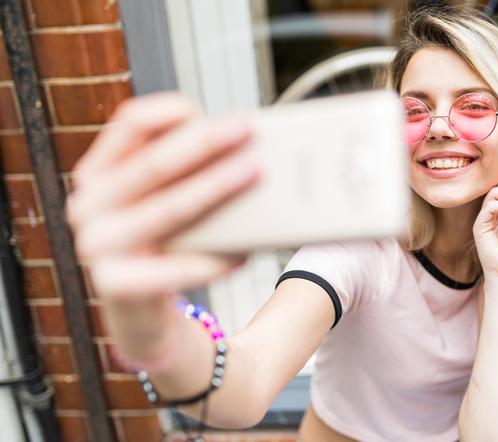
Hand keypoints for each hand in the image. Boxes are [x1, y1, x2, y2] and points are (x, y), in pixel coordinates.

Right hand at [67, 93, 260, 299]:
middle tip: (247, 129)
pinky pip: (169, 270)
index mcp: (99, 172)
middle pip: (151, 164)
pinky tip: (242, 252)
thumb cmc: (168, 244)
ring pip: (165, 210)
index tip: (207, 107)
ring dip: (214, 188)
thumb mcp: (171, 201)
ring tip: (255, 174)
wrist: (144, 315)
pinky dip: (209, 260)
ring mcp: (95, 246)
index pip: (129, 125)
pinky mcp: (114, 285)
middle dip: (203, 143)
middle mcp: (89, 205)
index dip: (168, 111)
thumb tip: (251, 150)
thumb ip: (192, 172)